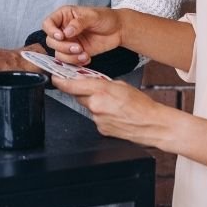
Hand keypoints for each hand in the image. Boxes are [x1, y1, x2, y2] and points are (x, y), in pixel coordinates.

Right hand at [42, 6, 122, 64]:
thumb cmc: (105, 17)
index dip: (51, 31)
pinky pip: (69, 61)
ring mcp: (69, 42)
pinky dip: (76, 62)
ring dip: (69, 57)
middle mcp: (63, 29)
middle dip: (62, 47)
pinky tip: (87, 58)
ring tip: (83, 54)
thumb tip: (66, 32)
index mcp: (64, 16)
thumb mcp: (92, 16)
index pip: (48, 23)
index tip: (61, 36)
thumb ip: (79, 23)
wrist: (118, 30)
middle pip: (50, 41)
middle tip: (77, 47)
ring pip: (58, 54)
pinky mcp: (76, 53)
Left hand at [52, 76, 170, 148]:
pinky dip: (101, 113)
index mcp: (101, 91)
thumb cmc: (141, 104)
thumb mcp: (120, 85)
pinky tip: (114, 114)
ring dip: (94, 103)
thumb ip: (101, 82)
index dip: (60, 81)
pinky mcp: (101, 129)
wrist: (152, 124)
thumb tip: (89, 82)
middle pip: (79, 95)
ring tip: (112, 104)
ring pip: (88, 106)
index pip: (72, 85)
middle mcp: (96, 105)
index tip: (54, 77)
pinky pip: (95, 117)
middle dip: (82, 91)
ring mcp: (97, 119)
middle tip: (94, 89)